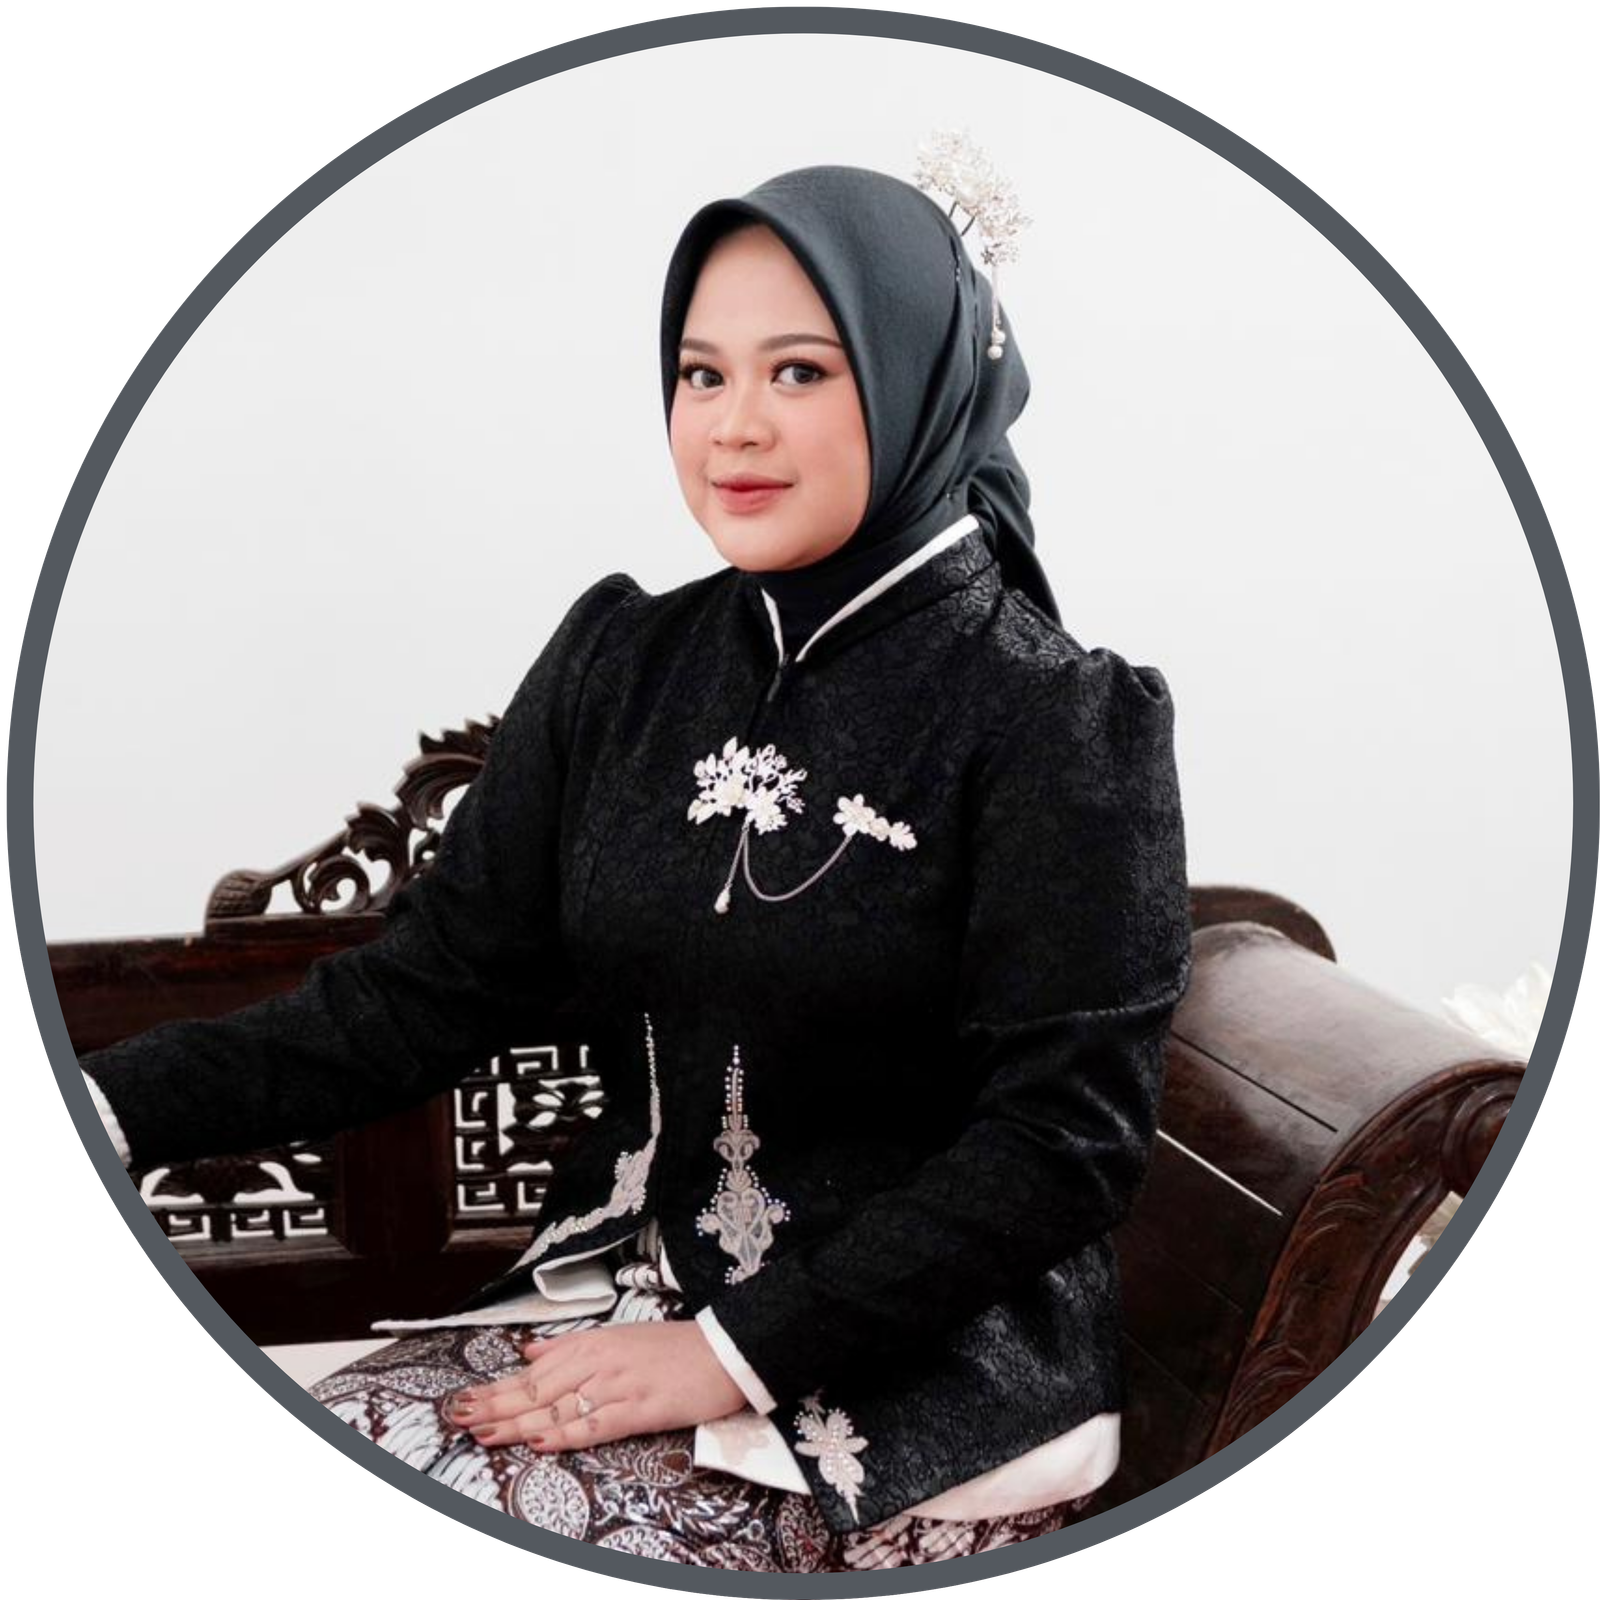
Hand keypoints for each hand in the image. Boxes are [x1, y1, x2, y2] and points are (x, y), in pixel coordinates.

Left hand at [445, 1321, 746, 1451]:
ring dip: (517, 1421)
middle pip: (538, 1389)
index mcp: (593, 1344)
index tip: (464, 1400)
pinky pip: (595, 1424)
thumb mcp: (618, 1336)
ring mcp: (619, 1385)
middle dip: (495, 1405)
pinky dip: (565, 1432)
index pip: (533, 1371)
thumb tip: (528, 1351)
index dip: (497, 1388)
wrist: (726, 1350)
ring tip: (483, 1431)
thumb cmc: (674, 1348)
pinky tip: (539, 1439)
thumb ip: (570, 1347)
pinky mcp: (641, 1408)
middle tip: (458, 1417)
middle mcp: (600, 1362)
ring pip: (558, 1406)